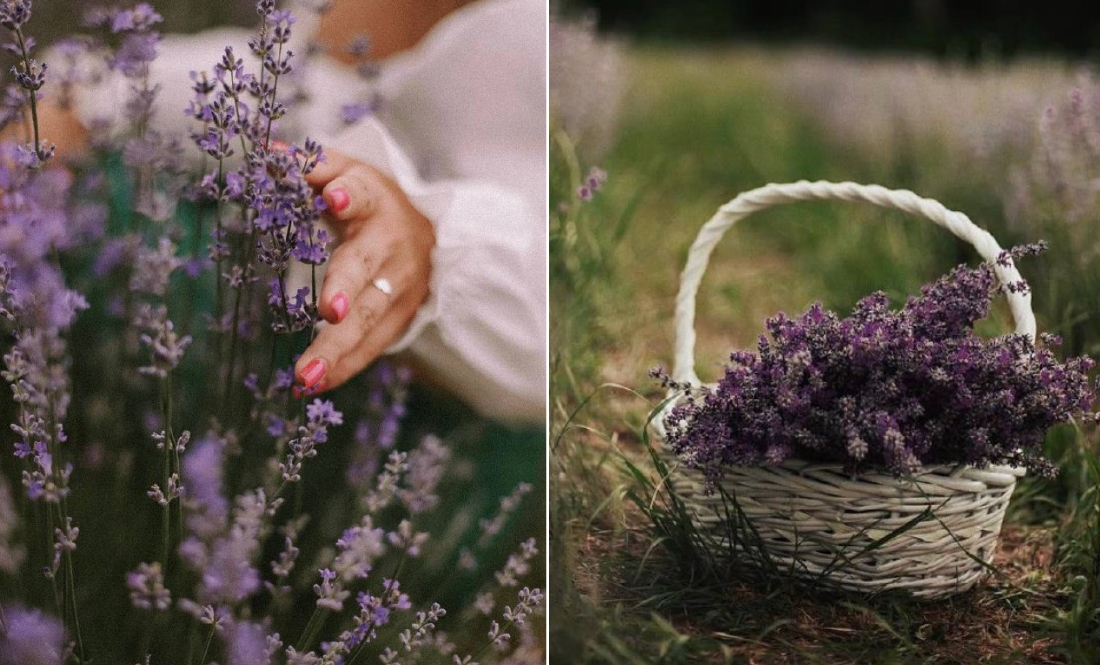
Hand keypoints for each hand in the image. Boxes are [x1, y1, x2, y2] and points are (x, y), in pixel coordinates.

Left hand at [293, 147, 433, 393]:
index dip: (348, 195)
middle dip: (347, 289)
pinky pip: (371, 346)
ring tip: (304, 377)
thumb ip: (310, 166)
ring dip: (338, 349)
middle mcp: (390, 245)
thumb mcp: (348, 172)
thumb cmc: (370, 201)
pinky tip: (313, 385)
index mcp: (374, 201)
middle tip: (328, 312)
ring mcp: (399, 286)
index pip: (361, 193)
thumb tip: (266, 153)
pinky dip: (343, 366)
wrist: (431, 235)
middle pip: (366, 269)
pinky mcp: (400, 317)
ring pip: (368, 319)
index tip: (331, 195)